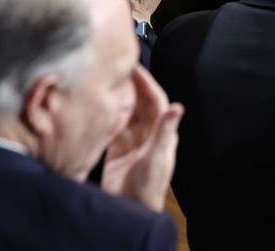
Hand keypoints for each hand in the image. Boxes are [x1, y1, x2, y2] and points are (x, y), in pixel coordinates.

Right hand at [101, 66, 183, 211]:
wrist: (130, 207)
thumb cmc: (148, 186)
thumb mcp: (157, 157)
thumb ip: (164, 132)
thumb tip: (177, 107)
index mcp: (160, 134)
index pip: (156, 101)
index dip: (147, 83)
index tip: (134, 66)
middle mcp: (146, 133)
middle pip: (139, 102)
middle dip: (130, 84)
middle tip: (115, 67)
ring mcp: (130, 139)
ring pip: (125, 110)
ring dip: (117, 95)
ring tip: (104, 79)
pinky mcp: (115, 146)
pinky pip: (112, 122)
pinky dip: (106, 111)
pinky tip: (97, 102)